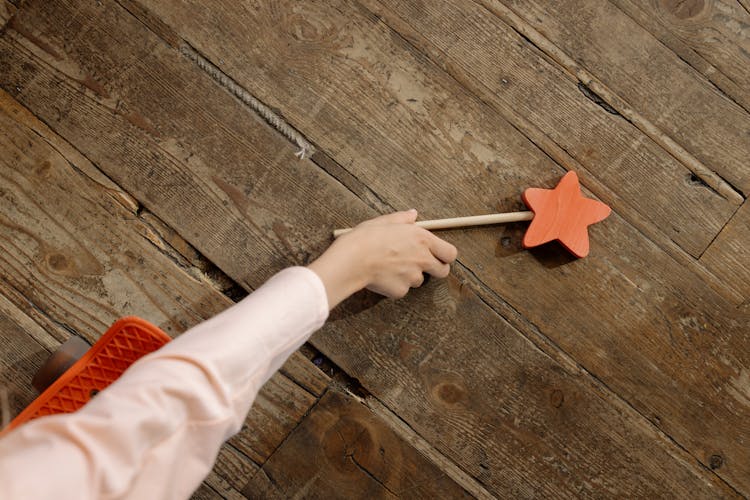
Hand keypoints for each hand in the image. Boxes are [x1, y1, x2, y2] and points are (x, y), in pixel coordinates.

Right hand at [308, 210, 457, 308]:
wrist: (351, 259)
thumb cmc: (366, 238)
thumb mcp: (384, 221)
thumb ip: (403, 219)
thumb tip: (413, 215)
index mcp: (422, 239)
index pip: (450, 253)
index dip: (445, 256)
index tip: (439, 255)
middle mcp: (422, 259)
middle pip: (443, 271)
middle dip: (435, 269)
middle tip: (421, 264)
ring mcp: (412, 277)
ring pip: (419, 280)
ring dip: (410, 276)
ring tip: (391, 266)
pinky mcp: (401, 290)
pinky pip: (402, 289)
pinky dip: (395, 285)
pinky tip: (382, 276)